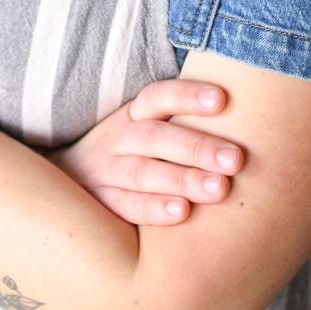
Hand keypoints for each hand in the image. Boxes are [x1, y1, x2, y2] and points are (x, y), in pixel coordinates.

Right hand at [48, 79, 244, 225]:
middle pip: (157, 137)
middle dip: (198, 146)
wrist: (64, 184)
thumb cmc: (128, 154)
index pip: (158, 97)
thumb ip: (181, 122)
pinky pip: (126, 206)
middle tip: (236, 159)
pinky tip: (183, 213)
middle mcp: (118, 139)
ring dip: (182, 179)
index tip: (223, 99)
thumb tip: (245, 108)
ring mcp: (106, 171)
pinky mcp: (101, 203)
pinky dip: (154, 209)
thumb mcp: (144, 129)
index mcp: (133, 115)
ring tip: (219, 189)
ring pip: (144, 172)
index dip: (187, 96)